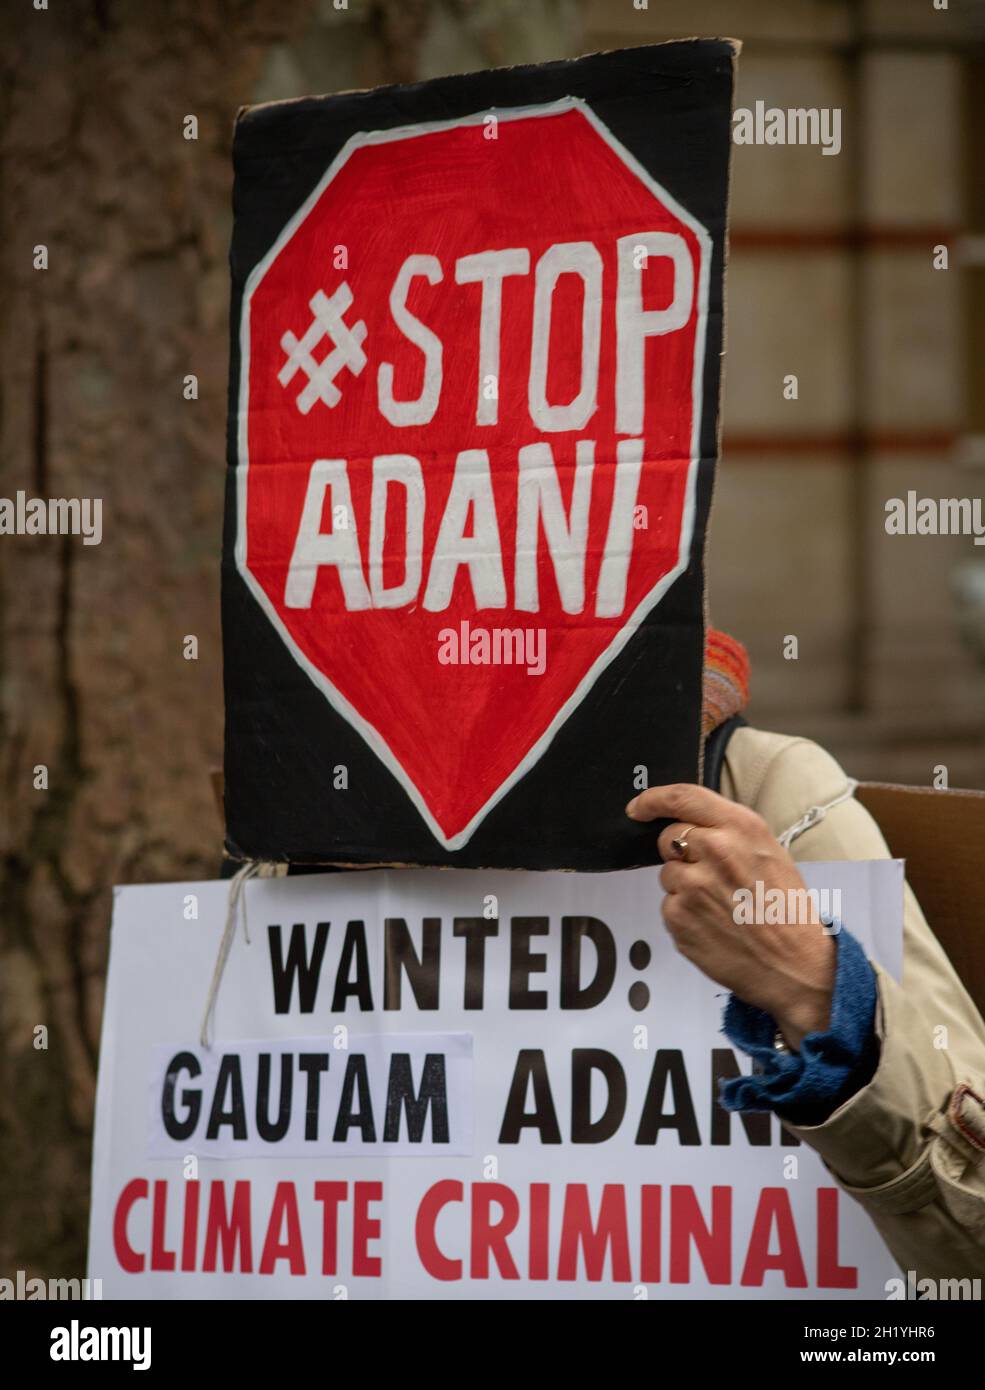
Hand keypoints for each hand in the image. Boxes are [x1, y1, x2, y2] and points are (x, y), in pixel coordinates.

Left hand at [626, 783, 835, 1049]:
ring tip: (719, 906)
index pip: (682, 797)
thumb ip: (729, 833)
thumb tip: (688, 826)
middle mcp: (714, 849)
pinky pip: (669, 905)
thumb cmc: (786, 909)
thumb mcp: (770, 853)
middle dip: (680, 852)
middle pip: (668, 837)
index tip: (638, 807)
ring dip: (684, 886)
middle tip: (709, 874)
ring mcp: (692, 884)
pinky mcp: (678, 917)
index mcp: (741, 827)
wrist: (795, 965)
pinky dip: (684, 915)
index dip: (652, 800)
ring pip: (667, 874)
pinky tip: (712, 926)